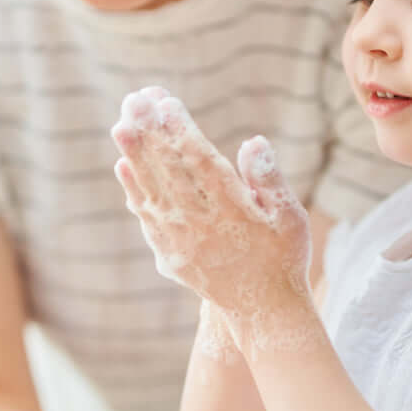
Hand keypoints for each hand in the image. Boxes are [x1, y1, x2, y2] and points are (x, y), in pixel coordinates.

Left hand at [110, 87, 310, 319]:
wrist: (262, 310)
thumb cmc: (283, 255)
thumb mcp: (290, 217)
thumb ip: (270, 180)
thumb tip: (253, 143)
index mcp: (234, 210)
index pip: (201, 162)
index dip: (180, 131)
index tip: (164, 102)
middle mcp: (201, 225)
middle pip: (169, 171)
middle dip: (150, 133)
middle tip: (133, 100)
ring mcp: (180, 241)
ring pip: (152, 190)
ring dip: (134, 156)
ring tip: (121, 124)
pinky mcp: (168, 253)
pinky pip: (146, 215)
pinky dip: (133, 189)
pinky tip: (123, 165)